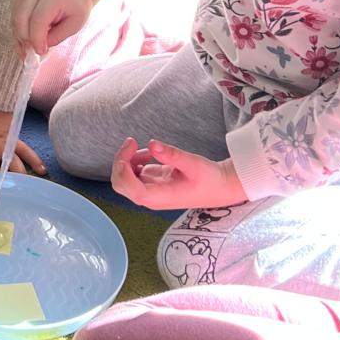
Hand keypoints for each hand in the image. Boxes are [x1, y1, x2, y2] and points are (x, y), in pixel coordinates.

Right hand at [13, 0, 92, 55]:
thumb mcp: (74, 26)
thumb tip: (39, 47)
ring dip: (20, 37)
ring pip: (15, 20)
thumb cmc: (75, 10)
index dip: (36, 39)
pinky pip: (13, 19)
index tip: (41, 52)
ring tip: (31, 47)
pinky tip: (27, 41)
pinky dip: (18, 32)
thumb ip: (56, 37)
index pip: (37, 20)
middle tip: (34, 51)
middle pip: (21, 19)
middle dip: (25, 39)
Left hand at [111, 138, 247, 211]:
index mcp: (160, 197)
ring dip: (127, 160)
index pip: (132, 189)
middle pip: (121, 184)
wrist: (219, 187)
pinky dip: (134, 162)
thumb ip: (172, 155)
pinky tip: (149, 155)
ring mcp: (149, 191)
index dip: (124, 172)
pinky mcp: (151, 184)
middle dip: (120, 162)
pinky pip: (132, 174)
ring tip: (147, 151)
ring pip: (123, 178)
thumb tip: (152, 143)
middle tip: (132, 142)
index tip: (128, 151)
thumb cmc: (209, 179)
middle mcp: (151, 197)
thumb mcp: (193, 163)